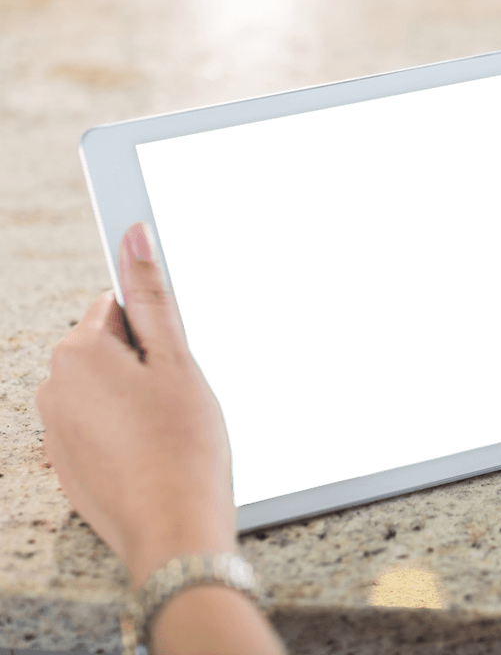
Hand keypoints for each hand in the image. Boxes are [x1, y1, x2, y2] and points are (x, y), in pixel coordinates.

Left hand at [36, 222, 236, 589]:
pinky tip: (152, 454)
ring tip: (168, 430)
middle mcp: (55, 388)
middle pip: (106, 352)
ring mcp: (56, 431)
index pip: (113, 308)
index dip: (154, 332)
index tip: (172, 359)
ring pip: (102, 393)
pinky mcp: (66, 465)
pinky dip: (123, 436)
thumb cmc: (183, 445)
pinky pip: (96, 431)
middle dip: (142, 366)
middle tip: (178, 399)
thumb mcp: (177, 361)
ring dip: (133, 402)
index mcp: (80, 353)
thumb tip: (134, 235)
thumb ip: (152, 294)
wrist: (174, 526)